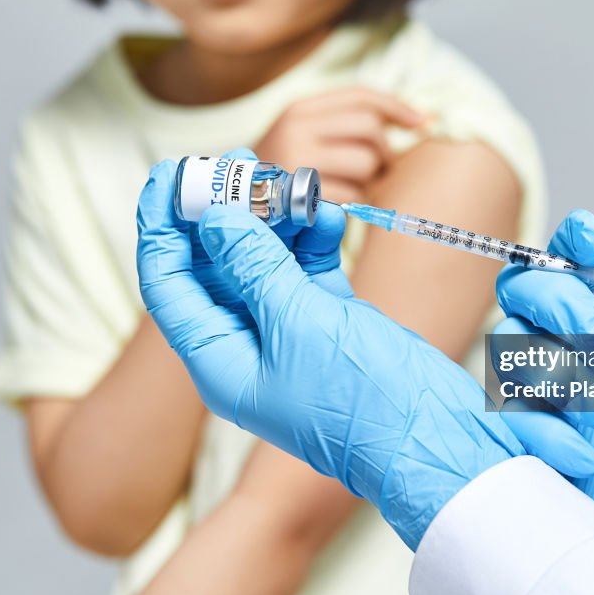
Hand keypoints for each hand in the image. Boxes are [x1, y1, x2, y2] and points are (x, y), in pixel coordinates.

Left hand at [136, 161, 593, 548]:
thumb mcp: (298, 323)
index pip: (169, 284)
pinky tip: (329, 213)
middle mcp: (246, 343)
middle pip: (216, 264)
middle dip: (226, 211)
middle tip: (242, 160)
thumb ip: (254, 265)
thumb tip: (216, 217)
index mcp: (219, 359)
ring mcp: (290, 330)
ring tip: (294, 180)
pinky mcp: (328, 319)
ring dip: (277, 217)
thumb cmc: (360, 398)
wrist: (431, 434)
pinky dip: (315, 237)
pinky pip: (308, 266)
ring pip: (266, 258)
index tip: (168, 174)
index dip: (162, 227)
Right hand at [253, 87, 426, 202]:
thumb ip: (346, 124)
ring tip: (348, 188)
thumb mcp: (304, 137)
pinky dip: (354, 204)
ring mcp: (297, 162)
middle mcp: (296, 129)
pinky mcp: (302, 197)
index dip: (397, 107)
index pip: (360, 96)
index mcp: (298, 109)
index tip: (423, 122)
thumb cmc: (283, 176)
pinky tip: (335, 205)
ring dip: (368, 181)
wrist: (234, 210)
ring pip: (366, 163)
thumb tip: (418, 119)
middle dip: (383, 151)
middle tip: (377, 170)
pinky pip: (354, 196)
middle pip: (369, 128)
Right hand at [494, 210, 593, 573]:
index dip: (578, 242)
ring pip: (510, 340)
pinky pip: (509, 407)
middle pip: (529, 287)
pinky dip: (543, 428)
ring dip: (552, 368)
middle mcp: (576, 345)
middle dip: (558, 300)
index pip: (584, 262)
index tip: (591, 238)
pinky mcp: (526, 427)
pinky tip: (585, 454)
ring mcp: (545, 385)